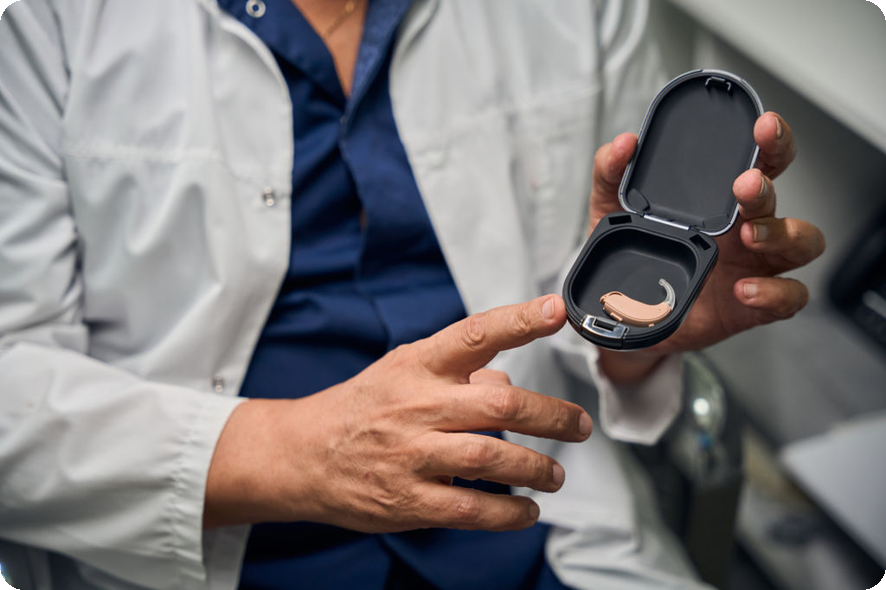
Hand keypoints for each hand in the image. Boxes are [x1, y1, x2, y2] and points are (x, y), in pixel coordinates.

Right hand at [205, 295, 592, 531]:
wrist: (302, 454)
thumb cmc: (363, 407)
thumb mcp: (403, 371)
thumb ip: (458, 371)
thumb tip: (509, 381)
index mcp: (418, 365)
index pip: (475, 333)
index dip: (519, 320)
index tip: (556, 310)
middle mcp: (418, 404)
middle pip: (500, 402)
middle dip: (551, 415)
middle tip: (580, 425)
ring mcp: (411, 454)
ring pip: (492, 456)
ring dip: (537, 467)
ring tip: (555, 473)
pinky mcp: (407, 500)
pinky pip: (471, 508)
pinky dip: (509, 513)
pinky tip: (527, 511)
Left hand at [589, 113, 824, 378]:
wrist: (626, 313)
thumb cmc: (635, 254)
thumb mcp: (612, 210)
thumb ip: (612, 173)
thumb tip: (622, 144)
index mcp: (721, 199)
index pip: (760, 161)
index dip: (772, 141)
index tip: (763, 126)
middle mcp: (745, 226)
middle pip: (779, 198)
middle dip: (766, 188)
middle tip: (745, 184)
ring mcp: (754, 265)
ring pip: (801, 242)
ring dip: (780, 234)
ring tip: (750, 235)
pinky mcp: (753, 305)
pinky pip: (788, 296)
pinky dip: (774, 292)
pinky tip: (745, 289)